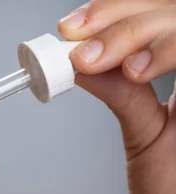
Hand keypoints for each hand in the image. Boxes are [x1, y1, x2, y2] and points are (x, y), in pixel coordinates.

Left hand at [58, 0, 175, 193]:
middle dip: (120, 22)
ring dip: (137, 34)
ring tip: (100, 63)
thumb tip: (80, 65)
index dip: (112, 13)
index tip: (72, 31)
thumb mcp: (143, 136)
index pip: (151, 16)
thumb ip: (123, 95)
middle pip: (168, 10)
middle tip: (81, 47)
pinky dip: (168, 50)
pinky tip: (137, 72)